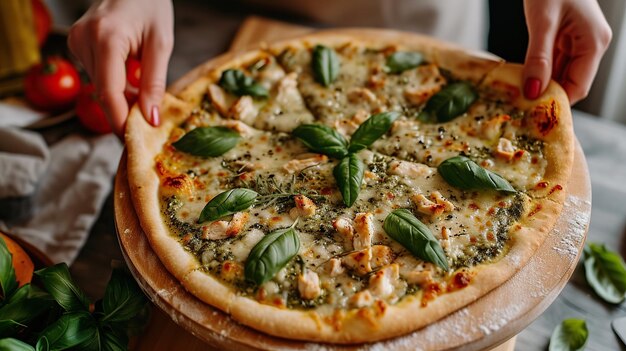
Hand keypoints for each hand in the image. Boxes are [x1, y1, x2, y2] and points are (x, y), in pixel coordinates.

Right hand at [68, 0, 173, 136]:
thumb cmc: (150, 5)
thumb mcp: (161, 44)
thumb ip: (154, 83)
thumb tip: (151, 119)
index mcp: (106, 39)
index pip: (108, 92)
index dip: (119, 120)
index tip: (132, 140)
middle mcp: (84, 39)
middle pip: (104, 91)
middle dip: (125, 109)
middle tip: (149, 119)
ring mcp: (76, 41)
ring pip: (101, 85)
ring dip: (123, 94)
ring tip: (143, 82)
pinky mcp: (76, 43)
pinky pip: (98, 74)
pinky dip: (115, 81)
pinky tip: (131, 69)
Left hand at [522, 0, 611, 103]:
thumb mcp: (542, 22)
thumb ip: (539, 58)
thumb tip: (533, 91)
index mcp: (594, 43)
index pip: (578, 87)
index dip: (557, 102)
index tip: (531, 113)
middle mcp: (592, 44)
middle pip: (571, 82)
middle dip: (548, 94)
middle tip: (521, 108)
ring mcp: (580, 40)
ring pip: (562, 73)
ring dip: (542, 84)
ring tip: (519, 96)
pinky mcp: (567, 36)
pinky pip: (555, 61)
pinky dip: (540, 70)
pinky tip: (523, 77)